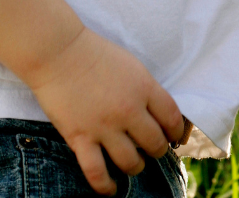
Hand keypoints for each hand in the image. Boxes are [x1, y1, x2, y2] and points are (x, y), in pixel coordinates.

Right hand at [26, 26, 184, 194]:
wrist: (61, 55)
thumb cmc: (98, 56)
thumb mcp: (134, 67)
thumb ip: (146, 90)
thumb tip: (157, 113)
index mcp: (146, 88)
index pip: (172, 117)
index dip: (176, 132)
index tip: (175, 137)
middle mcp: (129, 110)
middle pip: (155, 143)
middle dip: (158, 151)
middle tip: (155, 151)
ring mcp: (105, 127)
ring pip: (130, 161)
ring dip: (136, 167)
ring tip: (135, 165)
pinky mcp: (80, 139)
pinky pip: (96, 172)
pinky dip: (105, 186)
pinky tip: (110, 189)